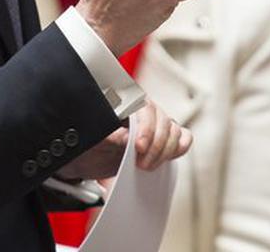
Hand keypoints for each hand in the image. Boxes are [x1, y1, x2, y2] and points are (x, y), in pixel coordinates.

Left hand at [56, 101, 191, 179]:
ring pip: (174, 130)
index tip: (139, 148)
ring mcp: (155, 124)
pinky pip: (183, 137)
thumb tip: (125, 138)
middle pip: (163, 121)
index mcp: (125, 103)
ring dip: (165, 151)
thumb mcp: (92, 141)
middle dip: (155, 146)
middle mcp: (143, 110)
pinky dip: (180, 147)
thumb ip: (108, 136)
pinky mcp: (163, 139)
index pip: (145, 108)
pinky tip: (168, 158)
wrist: (86, 160)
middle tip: (142, 165)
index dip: (146, 128)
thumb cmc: (87, 145)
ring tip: (147, 166)